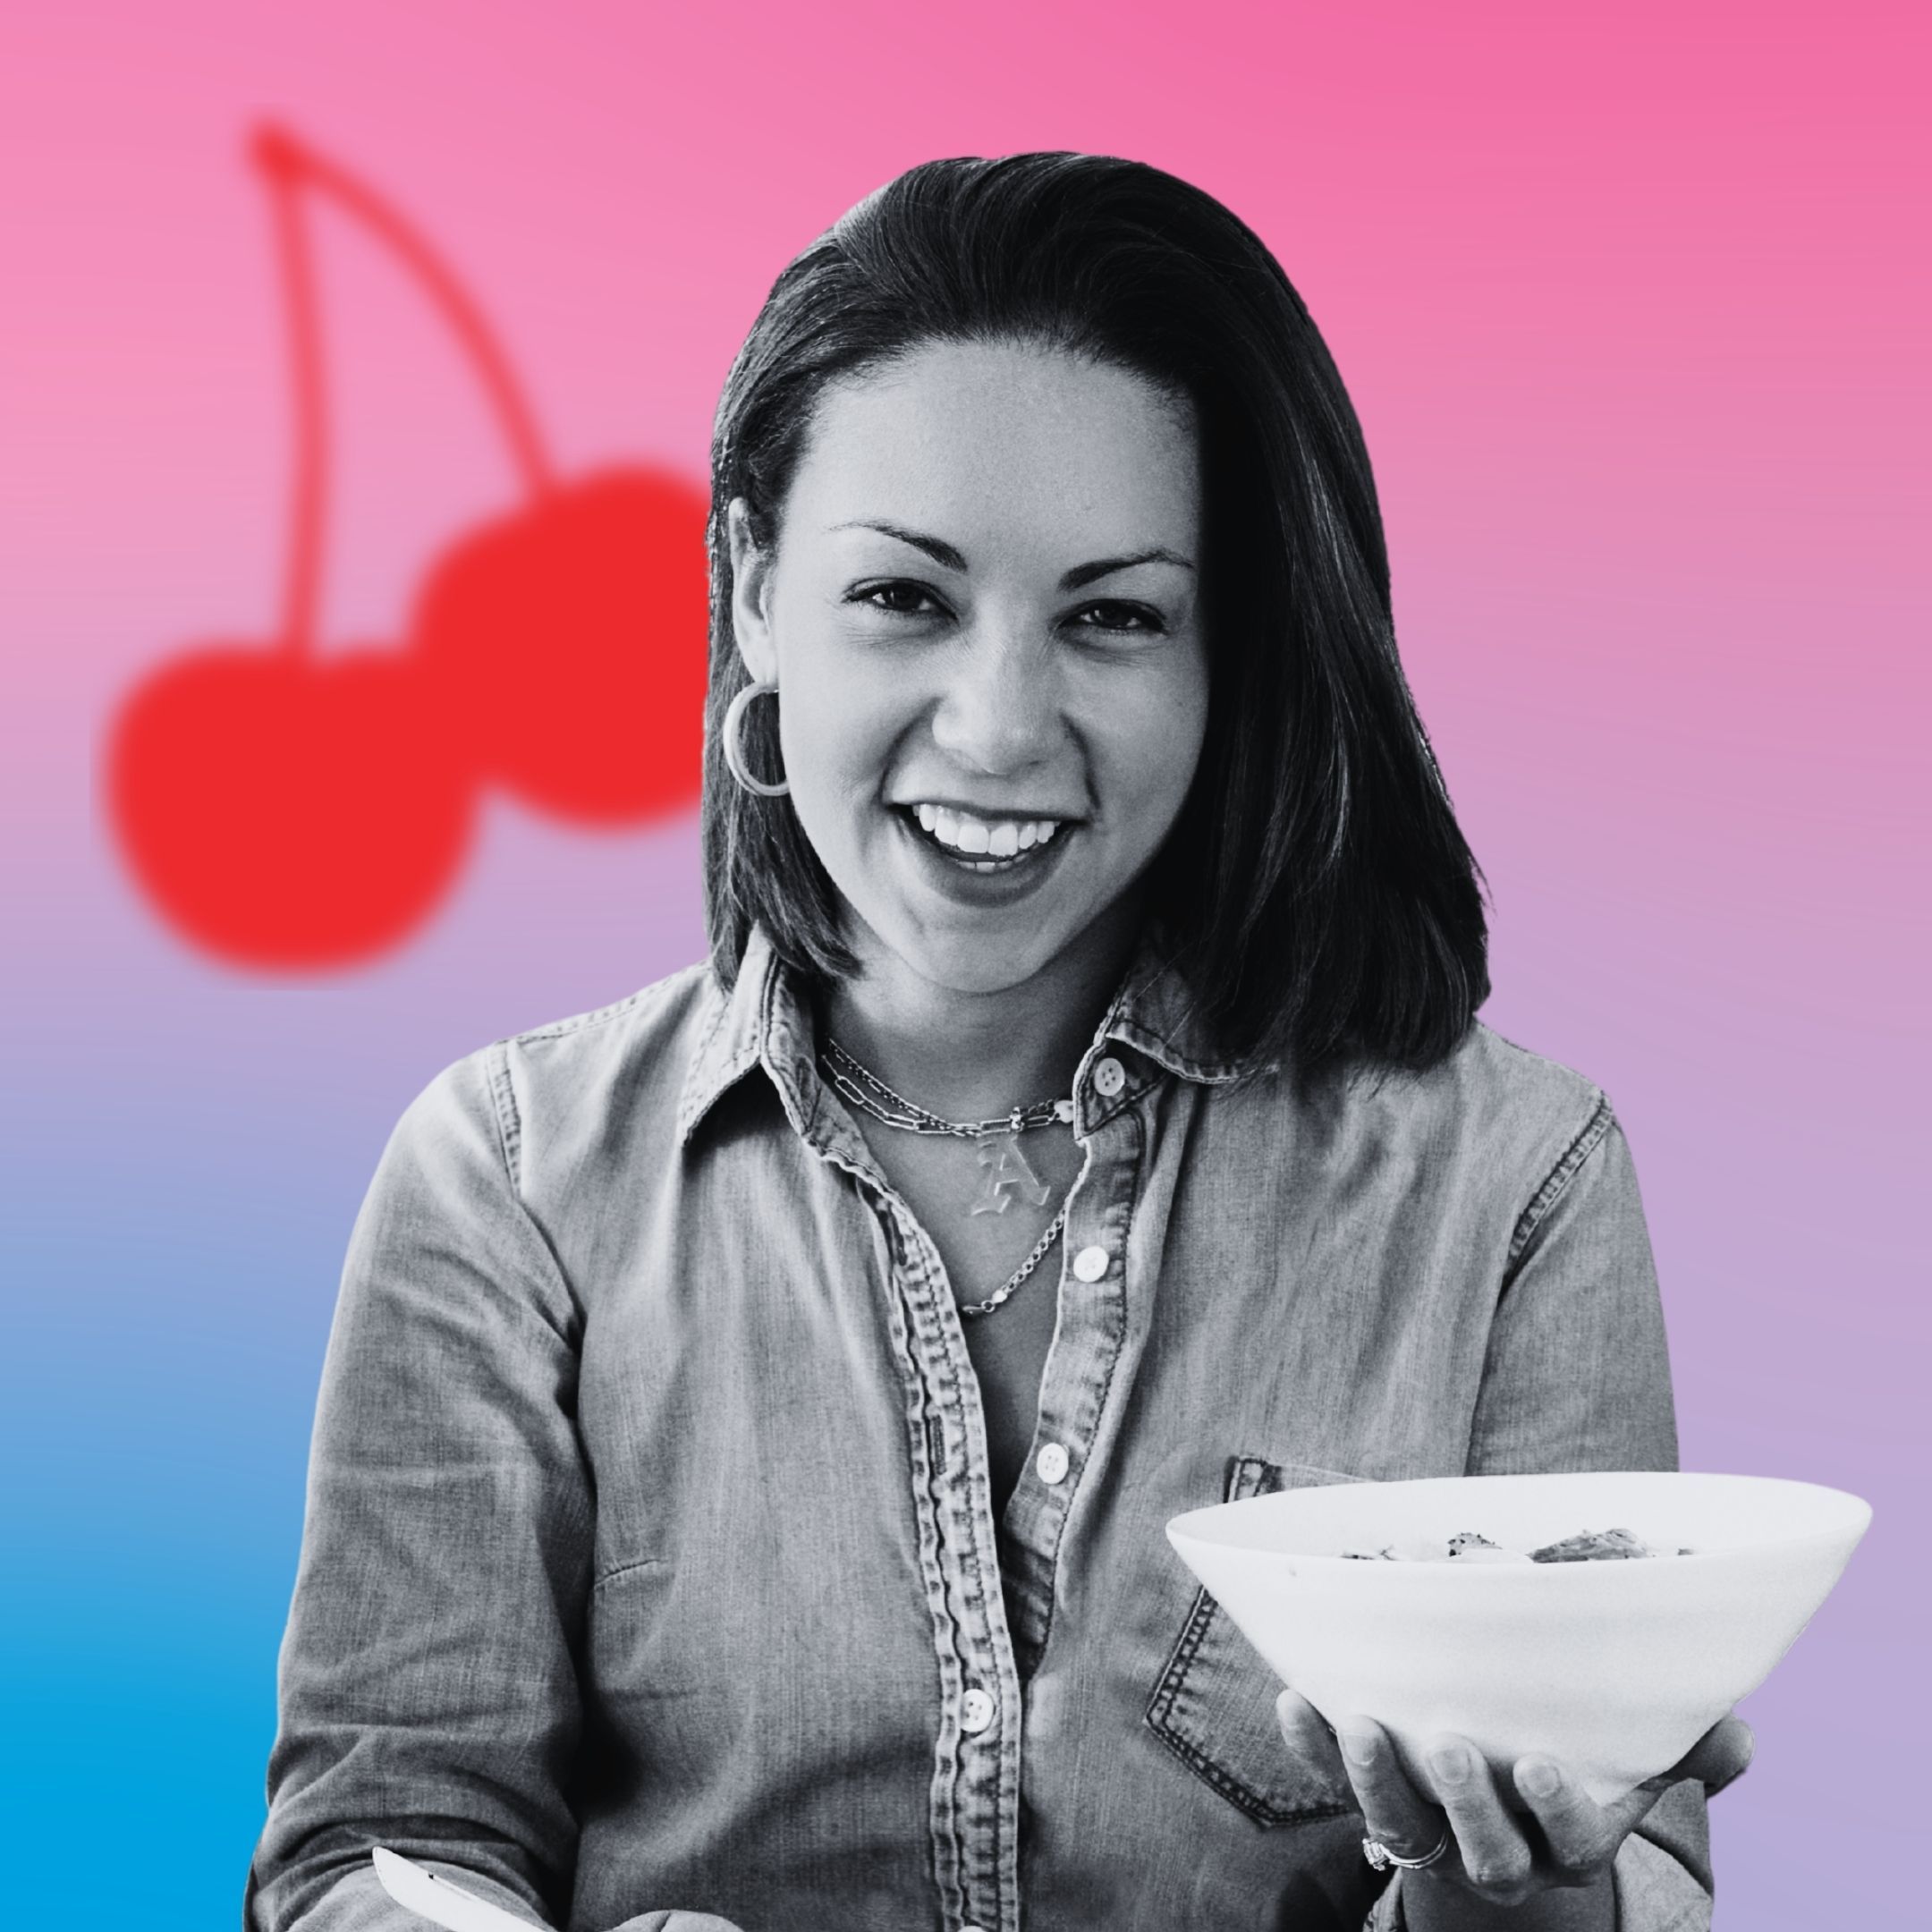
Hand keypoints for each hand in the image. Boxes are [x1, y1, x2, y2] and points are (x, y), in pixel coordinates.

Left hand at [1275, 1688, 1752, 1912]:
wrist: (1504, 1813)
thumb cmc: (1576, 1768)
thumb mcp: (1634, 1767)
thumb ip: (1683, 1750)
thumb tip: (1738, 1733)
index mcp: (1566, 1844)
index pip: (1569, 1843)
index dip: (1558, 1811)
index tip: (1545, 1763)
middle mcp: (1498, 1853)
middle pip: (1481, 1851)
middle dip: (1466, 1802)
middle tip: (1451, 1745)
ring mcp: (1431, 1832)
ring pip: (1399, 1826)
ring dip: (1375, 1779)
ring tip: (1362, 1723)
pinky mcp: (1371, 1798)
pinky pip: (1333, 1783)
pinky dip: (1313, 1745)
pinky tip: (1296, 1699)